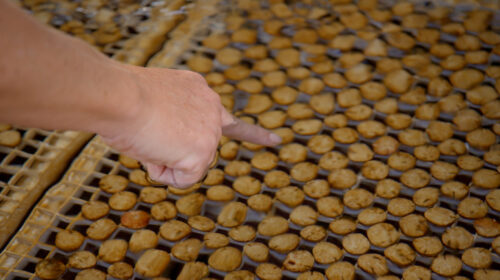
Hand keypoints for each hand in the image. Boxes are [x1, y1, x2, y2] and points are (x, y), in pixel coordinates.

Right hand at [101, 67, 280, 187]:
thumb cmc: (120, 96)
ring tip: (147, 135)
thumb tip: (164, 146)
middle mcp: (212, 107)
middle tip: (151, 134)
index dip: (251, 133)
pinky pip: (182, 179)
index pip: (227, 116)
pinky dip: (162, 172)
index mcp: (198, 90)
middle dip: (176, 152)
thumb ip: (168, 119)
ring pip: (187, 164)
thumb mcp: (151, 99)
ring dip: (161, 158)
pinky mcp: (203, 152)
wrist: (118, 95)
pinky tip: (153, 150)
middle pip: (201, 149)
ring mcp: (210, 131)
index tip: (275, 141)